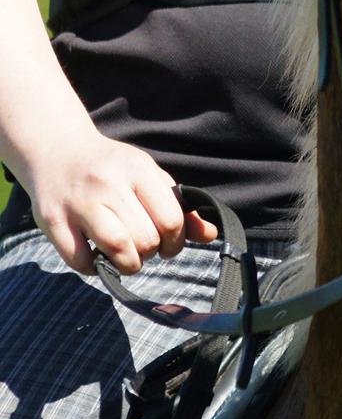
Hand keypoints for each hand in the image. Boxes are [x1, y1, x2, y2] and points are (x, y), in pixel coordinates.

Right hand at [25, 127, 218, 275]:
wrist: (56, 150)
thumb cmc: (110, 168)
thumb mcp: (146, 175)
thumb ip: (178, 204)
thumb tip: (210, 233)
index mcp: (136, 169)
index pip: (171, 219)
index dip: (175, 241)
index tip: (168, 243)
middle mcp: (107, 184)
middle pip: (145, 239)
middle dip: (151, 253)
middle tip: (143, 248)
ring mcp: (79, 202)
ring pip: (117, 249)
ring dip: (128, 264)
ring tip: (125, 257)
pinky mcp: (53, 221)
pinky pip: (80, 261)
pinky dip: (93, 268)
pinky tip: (96, 256)